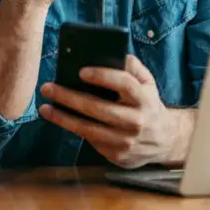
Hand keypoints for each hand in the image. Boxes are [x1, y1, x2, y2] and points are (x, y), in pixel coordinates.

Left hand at [38, 55, 188, 168]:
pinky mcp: (117, 156)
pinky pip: (91, 141)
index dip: (103, 76)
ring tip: (45, 108)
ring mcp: (126, 142)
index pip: (124, 84)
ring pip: (89, 129)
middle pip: (98, 108)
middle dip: (69, 97)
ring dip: (63, 118)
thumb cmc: (148, 105)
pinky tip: (60, 119)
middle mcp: (136, 121)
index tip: (81, 71)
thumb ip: (133, 67)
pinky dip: (74, 130)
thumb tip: (114, 53)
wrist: (165, 141)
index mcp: (144, 99)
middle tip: (48, 87)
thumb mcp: (148, 83)